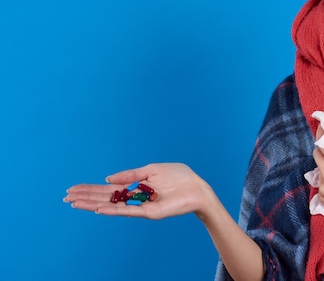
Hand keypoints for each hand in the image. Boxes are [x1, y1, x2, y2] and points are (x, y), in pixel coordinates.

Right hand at [64, 163, 213, 218]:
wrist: (198, 189)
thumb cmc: (179, 178)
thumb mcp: (152, 170)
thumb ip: (130, 175)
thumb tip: (108, 179)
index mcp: (136, 187)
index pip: (108, 190)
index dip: (91, 189)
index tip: (72, 189)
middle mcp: (135, 198)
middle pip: (106, 198)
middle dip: (86, 197)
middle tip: (66, 198)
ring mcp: (141, 206)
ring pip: (113, 207)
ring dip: (94, 205)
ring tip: (75, 203)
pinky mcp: (150, 212)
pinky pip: (129, 211)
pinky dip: (114, 210)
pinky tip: (100, 209)